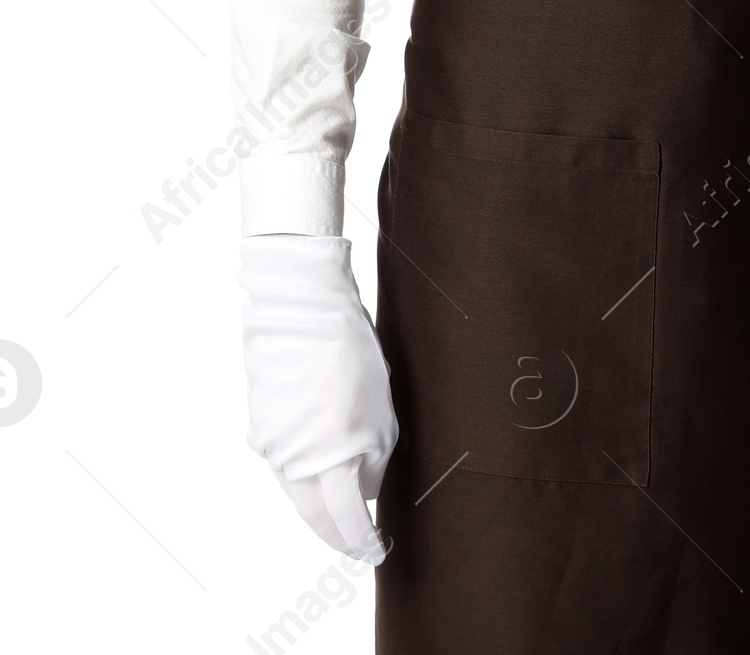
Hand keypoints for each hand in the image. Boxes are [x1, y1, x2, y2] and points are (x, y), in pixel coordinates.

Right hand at [239, 235, 397, 564]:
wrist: (299, 309)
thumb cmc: (350, 353)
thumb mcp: (380, 407)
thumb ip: (374, 457)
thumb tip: (363, 489)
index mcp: (332, 457)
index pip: (347, 518)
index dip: (362, 539)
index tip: (375, 551)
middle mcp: (295, 461)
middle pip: (315, 516)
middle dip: (337, 535)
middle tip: (358, 545)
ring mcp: (272, 446)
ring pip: (297, 489)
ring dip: (319, 502)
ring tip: (342, 509)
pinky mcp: (259, 428)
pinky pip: (284, 461)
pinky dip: (302, 469)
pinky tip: (317, 465)